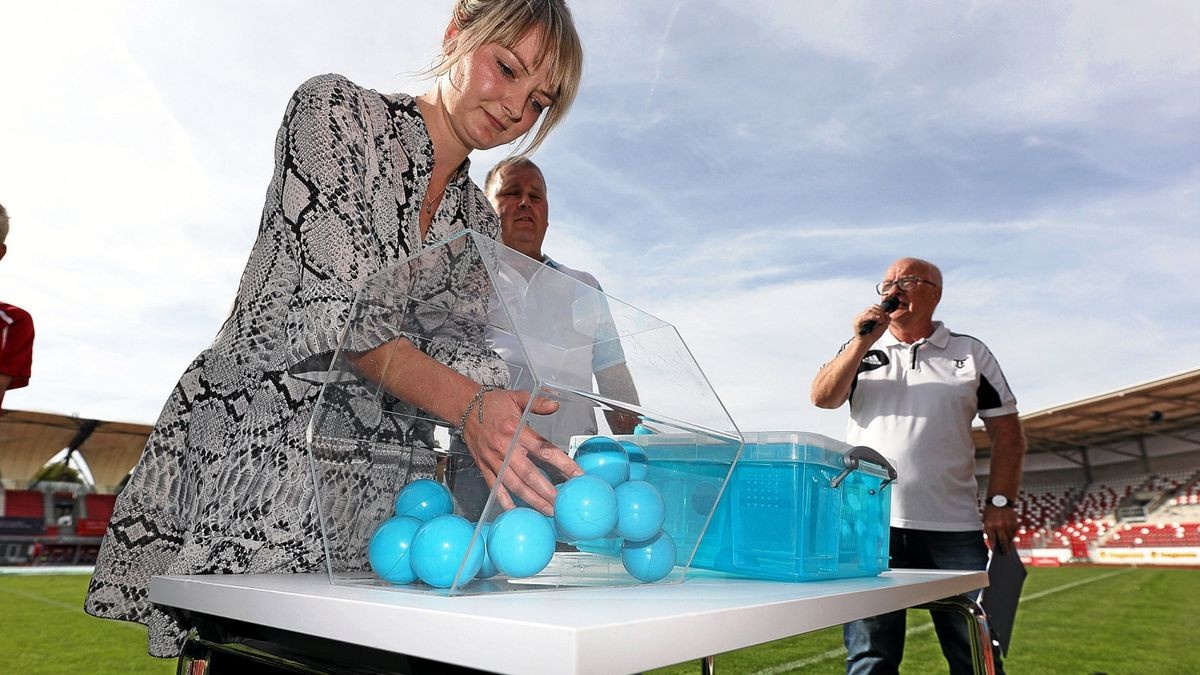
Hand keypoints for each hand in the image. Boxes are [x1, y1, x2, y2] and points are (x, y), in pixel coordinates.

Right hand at [461, 389, 582, 514]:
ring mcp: (493, 459)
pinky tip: (516, 511)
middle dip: (547, 491)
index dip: (562, 463)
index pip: (544, 449)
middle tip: (563, 503)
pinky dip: (504, 500)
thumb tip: (555, 405)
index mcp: (516, 430)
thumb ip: (537, 402)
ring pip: (514, 485)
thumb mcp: (517, 397)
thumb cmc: (493, 403)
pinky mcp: (483, 466)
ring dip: (531, 500)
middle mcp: (505, 448)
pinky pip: (494, 487)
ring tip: (547, 510)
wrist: (465, 407)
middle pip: (529, 474)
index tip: (577, 475)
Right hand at [854, 303, 891, 339]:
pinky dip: (872, 316)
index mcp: (868, 315)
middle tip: (883, 319)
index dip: (880, 309)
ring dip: (877, 315)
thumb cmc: (872, 336)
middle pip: (872, 307)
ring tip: (880, 321)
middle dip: (880, 312)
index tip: (885, 315)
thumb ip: (886, 320)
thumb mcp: (882, 327)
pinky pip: (864, 316)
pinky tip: (877, 319)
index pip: (874, 306)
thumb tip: (887, 313)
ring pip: (869, 310)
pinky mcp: (857, 322)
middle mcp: (862, 315)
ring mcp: (859, 318)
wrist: (866, 343)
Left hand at [983, 505, 1018, 554]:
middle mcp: (999, 526)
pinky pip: (1014, 533)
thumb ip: (989, 531)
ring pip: (1010, 538)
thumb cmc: (990, 512)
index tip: (994, 553)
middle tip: (1005, 554)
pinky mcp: (1014, 523)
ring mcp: (1008, 525)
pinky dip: (1012, 536)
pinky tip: (1011, 539)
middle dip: (1004, 549)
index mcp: (990, 525)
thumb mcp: (986, 521)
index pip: (992, 540)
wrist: (1000, 500)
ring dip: (1009, 544)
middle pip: (1003, 542)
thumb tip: (994, 543)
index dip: (993, 547)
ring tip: (1009, 548)